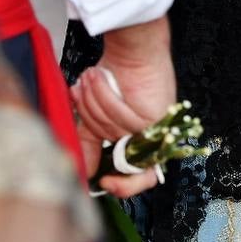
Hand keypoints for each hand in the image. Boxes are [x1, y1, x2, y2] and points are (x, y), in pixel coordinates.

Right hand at [71, 17, 174, 197]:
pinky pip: (120, 118)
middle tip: (86, 119)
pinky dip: (104, 96)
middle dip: (97, 138)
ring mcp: (157, 130)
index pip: (141, 180)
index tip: (103, 183)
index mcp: (139, 145)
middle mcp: (153, 140)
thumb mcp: (95, 118)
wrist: (133, 53)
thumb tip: (83, 174)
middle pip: (125, 161)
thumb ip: (90, 145)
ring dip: (94, 105)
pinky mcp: (156, 116)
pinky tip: (102, 79)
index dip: (124, 187)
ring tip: (93, 82)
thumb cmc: (115, 82)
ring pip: (112, 133)